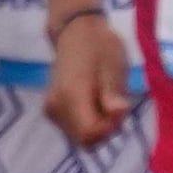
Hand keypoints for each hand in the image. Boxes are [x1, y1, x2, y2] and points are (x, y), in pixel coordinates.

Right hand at [45, 5, 132, 146]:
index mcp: (70, 95)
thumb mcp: (113, 65)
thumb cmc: (98, 46)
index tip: (120, 109)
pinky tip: (96, 101)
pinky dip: (90, 121)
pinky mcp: (52, 112)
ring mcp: (51, 111)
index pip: (89, 134)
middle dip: (106, 128)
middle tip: (117, 103)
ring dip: (99, 125)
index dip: (109, 128)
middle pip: (85, 139)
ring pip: (81, 137)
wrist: (75, 33)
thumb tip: (118, 112)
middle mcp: (56, 108)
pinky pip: (75, 129)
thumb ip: (113, 92)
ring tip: (107, 99)